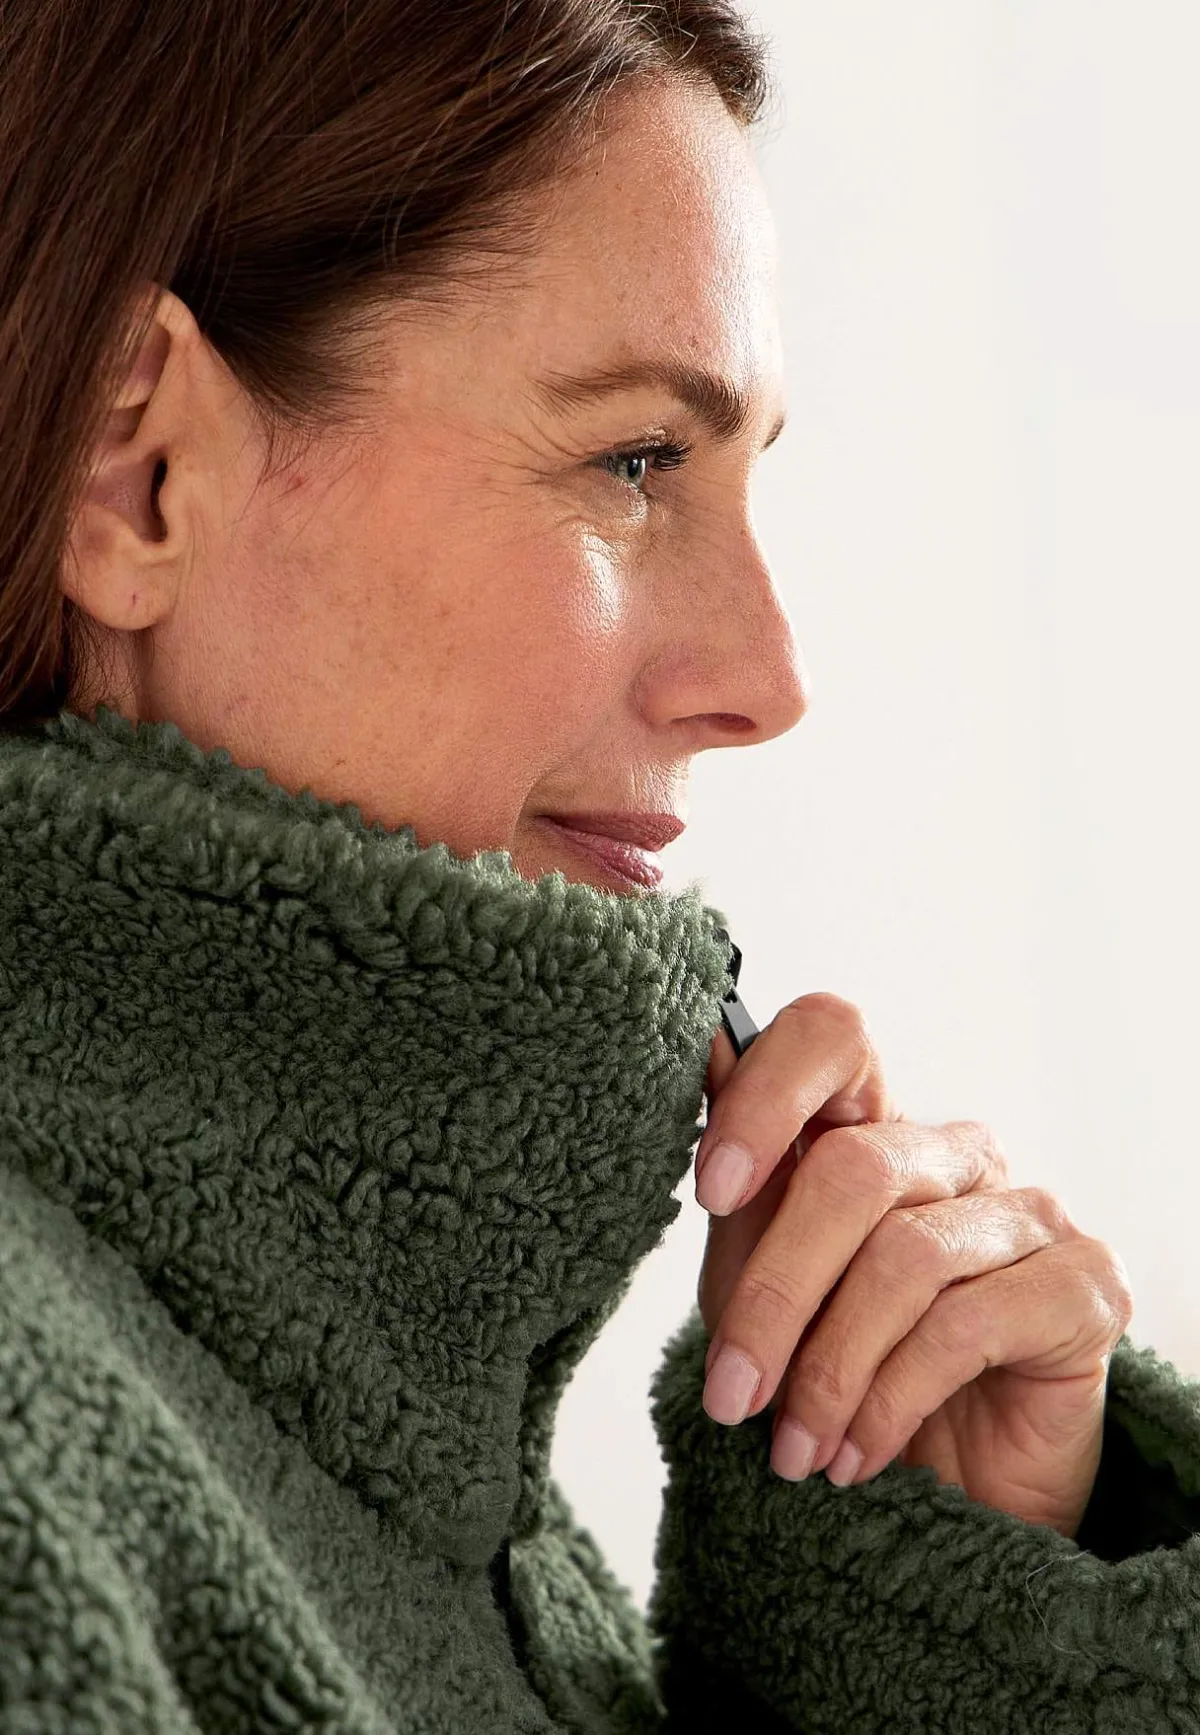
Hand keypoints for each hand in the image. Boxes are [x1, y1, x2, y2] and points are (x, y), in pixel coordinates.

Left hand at [694, 993, 1133, 1538]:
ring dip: (829, 1369)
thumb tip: (706, 1053)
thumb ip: (742, 1191)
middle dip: (775, 1292)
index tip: (711, 1190)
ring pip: (904, 1255)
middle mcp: (956, 1154)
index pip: (831, 1037)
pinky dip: (890, 1401)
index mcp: (873, 1129)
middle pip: (852, 1167)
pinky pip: (965, 1325)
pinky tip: (857, 1455)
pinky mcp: (1086, 1284)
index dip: (766, 1094)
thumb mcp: (764, 1286)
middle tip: (731, 1393)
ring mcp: (1029, 1211)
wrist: (952, 1502)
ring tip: (794, 1449)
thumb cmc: (845, 1375)